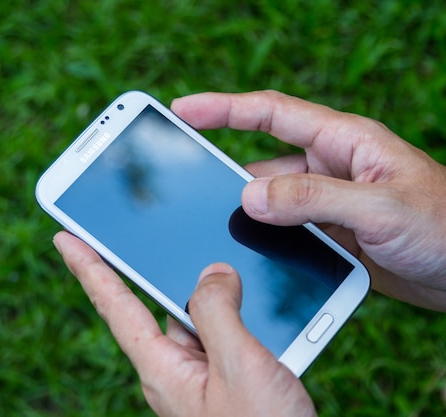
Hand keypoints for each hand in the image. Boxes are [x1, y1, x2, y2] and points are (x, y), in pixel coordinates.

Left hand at [54, 231, 316, 416]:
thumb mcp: (239, 368)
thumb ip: (218, 313)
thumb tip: (212, 274)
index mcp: (162, 369)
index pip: (115, 306)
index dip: (88, 268)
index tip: (65, 238)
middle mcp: (176, 371)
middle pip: (159, 306)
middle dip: (162, 271)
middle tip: (158, 233)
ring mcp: (202, 378)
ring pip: (199, 319)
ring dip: (214, 294)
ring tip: (234, 269)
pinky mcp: (228, 382)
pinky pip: (224, 336)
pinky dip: (238, 315)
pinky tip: (259, 304)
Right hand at [171, 90, 445, 310]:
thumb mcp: (381, 208)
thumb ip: (314, 198)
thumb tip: (248, 196)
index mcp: (344, 142)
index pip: (272, 113)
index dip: (223, 108)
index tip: (182, 109)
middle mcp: (329, 168)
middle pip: (261, 163)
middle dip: (222, 173)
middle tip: (183, 184)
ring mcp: (326, 204)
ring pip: (269, 204)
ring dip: (244, 216)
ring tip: (212, 232)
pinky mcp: (328, 235)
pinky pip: (283, 233)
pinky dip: (264, 242)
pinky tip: (250, 257)